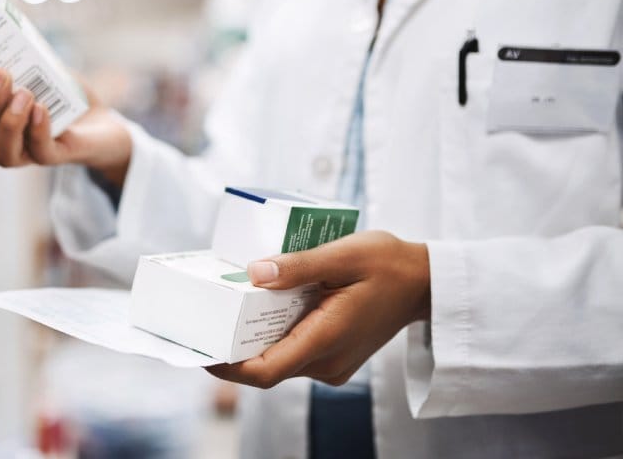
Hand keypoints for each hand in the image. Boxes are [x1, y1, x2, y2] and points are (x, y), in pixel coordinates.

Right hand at [0, 55, 132, 186]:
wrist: (102, 123)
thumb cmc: (67, 96)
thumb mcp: (47, 72)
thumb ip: (31, 60)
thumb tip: (18, 39)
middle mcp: (5, 138)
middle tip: (2, 74)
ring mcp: (29, 152)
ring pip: (3, 154)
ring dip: (8, 123)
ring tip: (25, 94)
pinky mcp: (57, 156)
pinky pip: (41, 152)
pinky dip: (38, 129)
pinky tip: (41, 108)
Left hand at [207, 231, 429, 387]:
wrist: (424, 282)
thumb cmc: (387, 263)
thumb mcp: (343, 254)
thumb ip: (298, 265)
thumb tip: (254, 273)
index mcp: (327, 338)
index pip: (266, 371)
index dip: (228, 368)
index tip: (200, 351)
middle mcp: (327, 361)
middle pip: (267, 367)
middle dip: (233, 349)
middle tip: (204, 321)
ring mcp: (332, 364)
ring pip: (280, 360)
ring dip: (254, 340)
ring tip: (228, 309)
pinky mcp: (334, 357)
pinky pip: (294, 352)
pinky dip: (274, 336)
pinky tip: (263, 308)